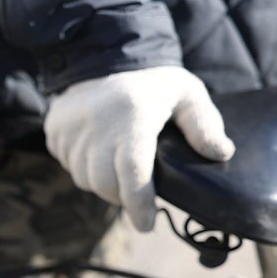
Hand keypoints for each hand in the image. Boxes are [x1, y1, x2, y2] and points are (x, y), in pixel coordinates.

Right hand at [44, 66, 234, 230]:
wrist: (101, 53)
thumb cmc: (150, 80)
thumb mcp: (186, 93)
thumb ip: (205, 124)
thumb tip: (221, 154)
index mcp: (132, 119)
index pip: (133, 175)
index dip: (139, 206)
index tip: (147, 225)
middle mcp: (97, 126)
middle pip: (104, 185)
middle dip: (120, 197)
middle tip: (135, 195)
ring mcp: (71, 129)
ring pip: (83, 178)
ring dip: (101, 182)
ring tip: (115, 169)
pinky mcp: (55, 131)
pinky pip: (67, 164)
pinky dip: (82, 166)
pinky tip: (96, 151)